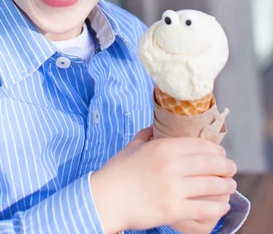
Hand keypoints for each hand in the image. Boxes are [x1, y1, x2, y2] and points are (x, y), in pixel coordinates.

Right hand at [90, 128, 235, 233]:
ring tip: (230, 186)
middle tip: (232, 168)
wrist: (106, 198)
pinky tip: (222, 206)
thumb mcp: (133, 146)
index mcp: (162, 148)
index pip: (199, 145)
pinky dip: (217, 207)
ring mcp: (173, 189)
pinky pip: (203, 209)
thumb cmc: (118, 171)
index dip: (215, 149)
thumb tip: (156, 126)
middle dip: (225, 166)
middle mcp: (171, 166)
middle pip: (209, 163)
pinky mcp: (173, 210)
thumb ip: (147, 134)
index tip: (221, 153)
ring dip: (225, 186)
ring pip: (211, 186)